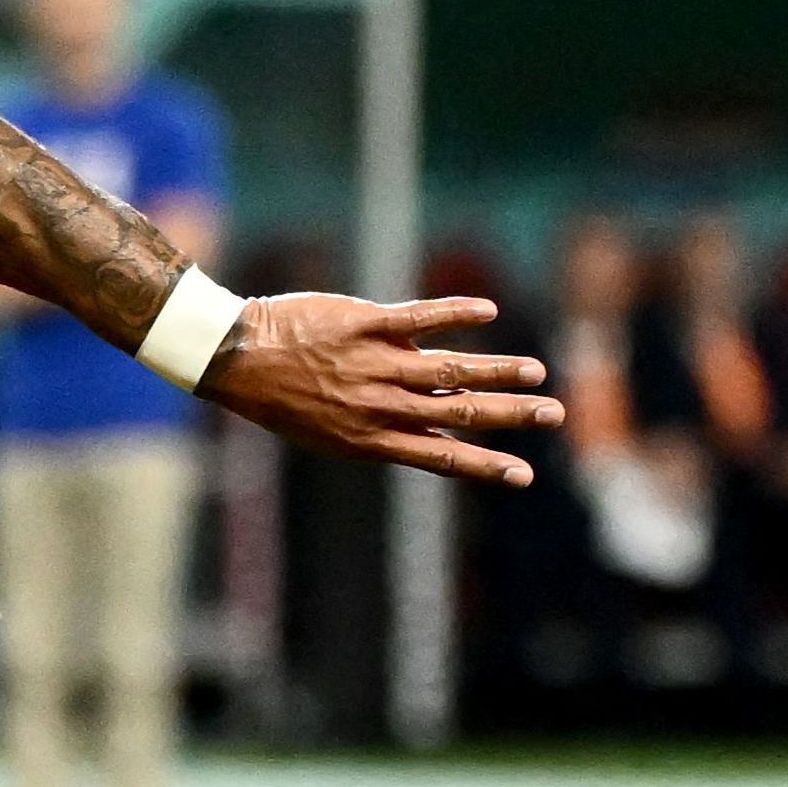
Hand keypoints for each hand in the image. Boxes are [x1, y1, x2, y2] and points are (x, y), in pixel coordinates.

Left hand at [202, 294, 560, 484]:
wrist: (234, 357)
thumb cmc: (282, 396)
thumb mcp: (329, 430)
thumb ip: (387, 427)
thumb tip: (442, 427)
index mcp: (369, 437)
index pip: (439, 457)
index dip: (484, 466)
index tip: (526, 475)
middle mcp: (376, 404)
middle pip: (455, 411)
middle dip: (508, 415)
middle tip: (554, 414)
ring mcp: (370, 364)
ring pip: (446, 369)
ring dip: (495, 370)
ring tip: (535, 372)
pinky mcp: (361, 325)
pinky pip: (416, 318)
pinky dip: (453, 313)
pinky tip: (487, 311)